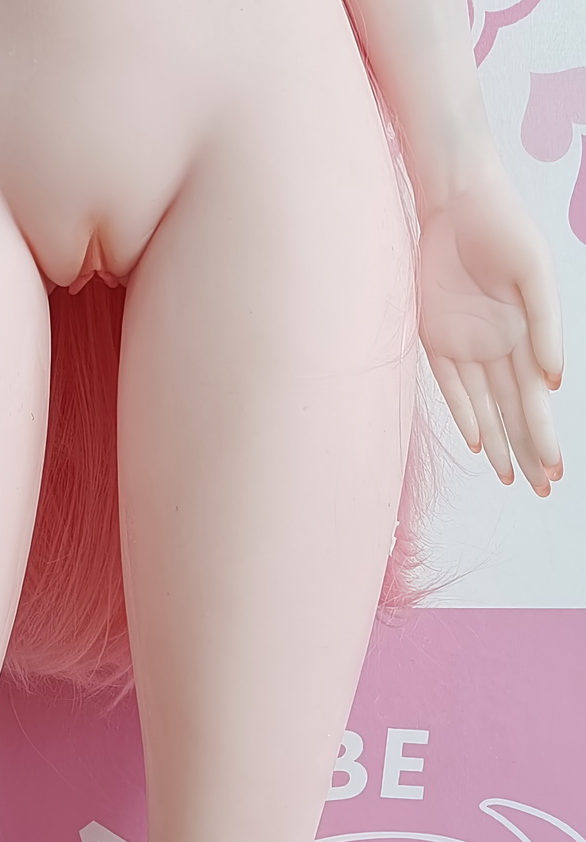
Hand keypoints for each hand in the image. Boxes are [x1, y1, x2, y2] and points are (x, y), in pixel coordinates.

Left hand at [418, 158, 562, 494]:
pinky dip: (467, 415)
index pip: (538, 399)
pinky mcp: (439, 340)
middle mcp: (501, 347)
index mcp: (529, 335)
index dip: (545, 436)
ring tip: (514, 478)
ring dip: (502, 443)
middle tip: (542, 488)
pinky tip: (481, 444)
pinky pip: (454, 388)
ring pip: (488, 408)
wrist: (455, 201)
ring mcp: (470, 347)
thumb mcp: (533, 273)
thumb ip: (545, 325)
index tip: (555, 469)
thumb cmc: (502, 229)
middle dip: (530, 450)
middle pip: (517, 412)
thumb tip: (555, 380)